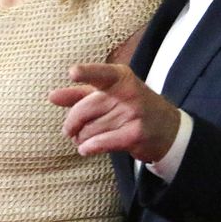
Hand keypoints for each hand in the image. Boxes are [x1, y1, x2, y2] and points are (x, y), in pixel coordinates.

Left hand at [49, 63, 180, 162]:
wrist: (167, 128)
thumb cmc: (131, 106)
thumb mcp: (108, 94)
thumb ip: (79, 94)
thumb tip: (52, 96)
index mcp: (120, 77)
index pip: (100, 74)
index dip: (86, 73)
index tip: (72, 73)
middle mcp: (128, 92)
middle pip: (85, 109)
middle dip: (72, 123)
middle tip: (69, 131)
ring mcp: (134, 113)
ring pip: (91, 129)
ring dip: (81, 138)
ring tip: (82, 139)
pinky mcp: (136, 134)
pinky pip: (103, 142)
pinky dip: (90, 147)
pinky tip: (85, 149)